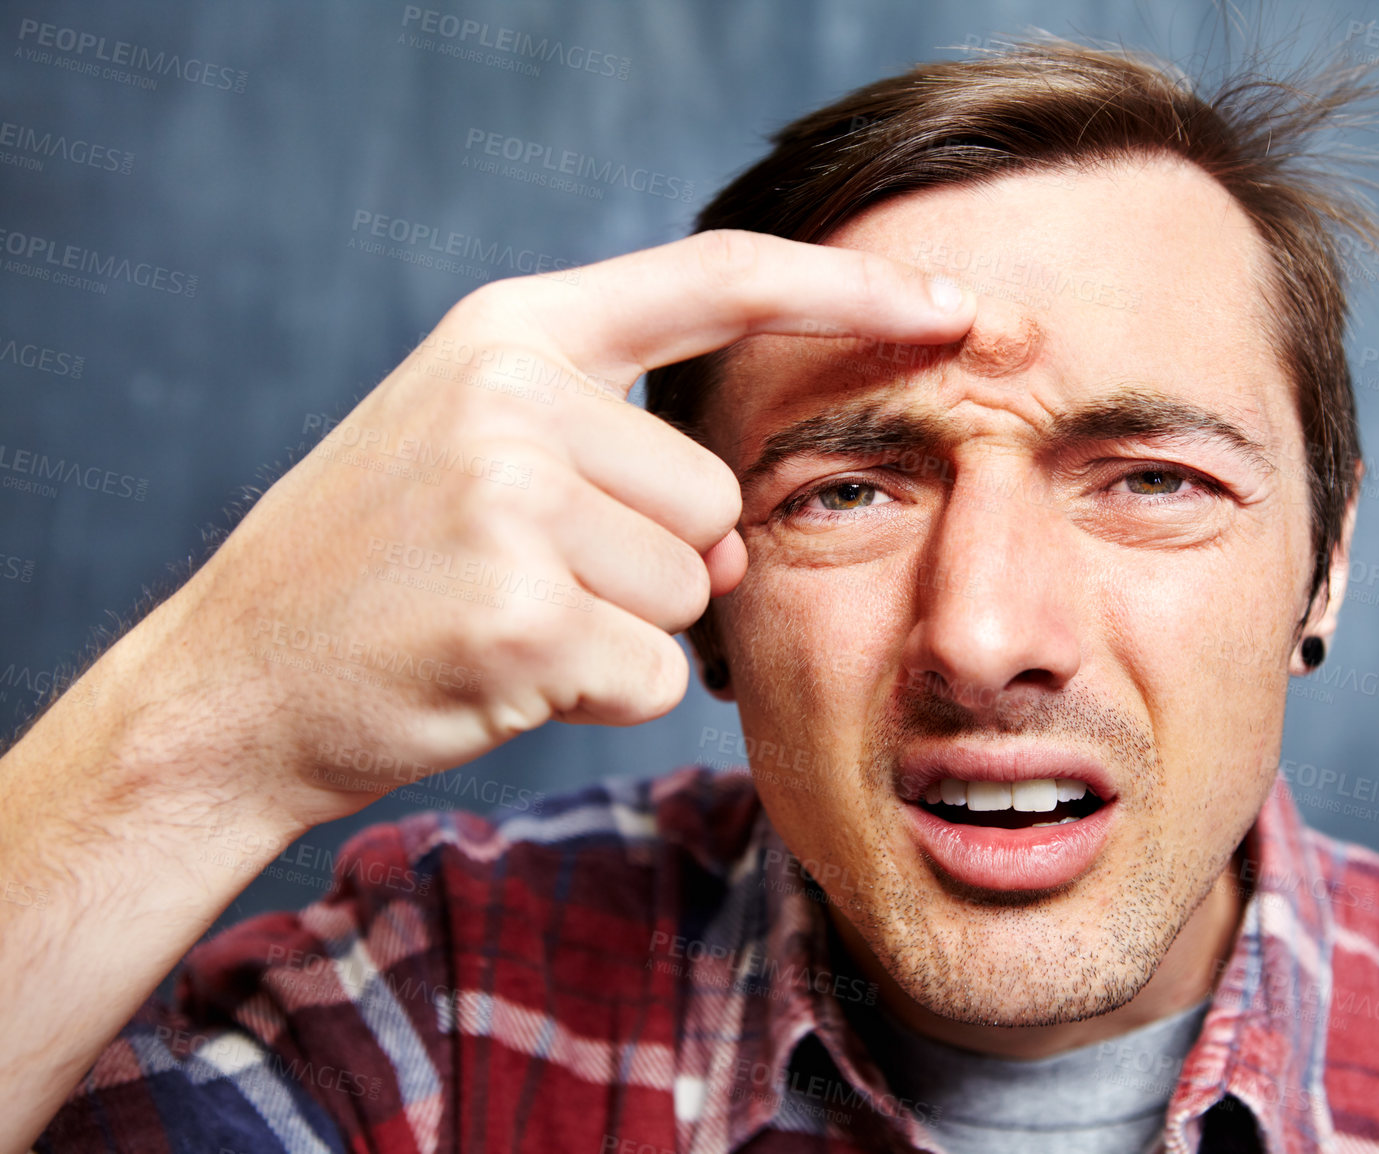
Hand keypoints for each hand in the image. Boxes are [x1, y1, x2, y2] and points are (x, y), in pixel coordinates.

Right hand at [175, 230, 975, 824]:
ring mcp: (511, 495)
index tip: (959, 304)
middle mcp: (515, 391)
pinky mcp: (518, 611)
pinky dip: (599, 695)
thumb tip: (743, 537)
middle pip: (717, 497)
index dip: (850, 291)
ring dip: (624, 630)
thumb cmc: (375, 571)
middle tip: (527, 579)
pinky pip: (654, 671)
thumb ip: (615, 449)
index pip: (718, 279)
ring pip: (696, 589)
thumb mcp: (473, 448)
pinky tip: (499, 675)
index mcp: (513, 330)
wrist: (233, 683)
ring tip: (502, 621)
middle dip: (655, 564)